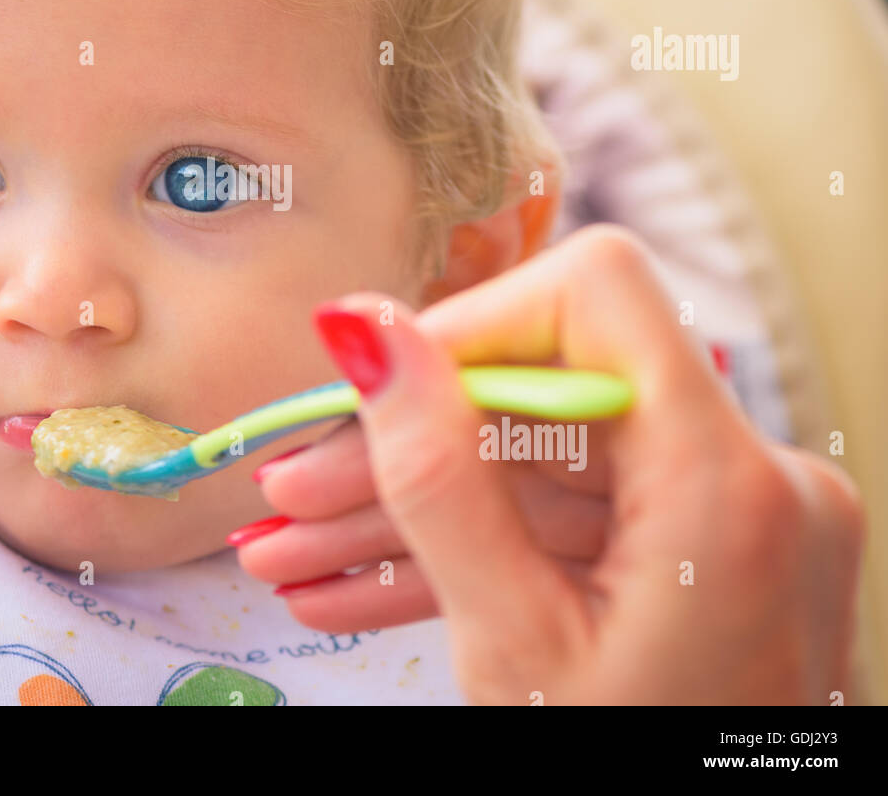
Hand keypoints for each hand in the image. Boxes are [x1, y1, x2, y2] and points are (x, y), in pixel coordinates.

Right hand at [232, 224, 865, 703]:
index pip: (594, 295)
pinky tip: (361, 588)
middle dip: (400, 449)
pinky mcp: (699, 553)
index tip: (373, 386)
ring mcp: (729, 518)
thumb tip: (367, 333)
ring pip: (537, 471)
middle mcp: (751, 478)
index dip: (472, 326)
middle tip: (290, 494)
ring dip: (411, 514)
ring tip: (296, 559)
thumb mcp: (511, 641)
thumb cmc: (632, 779)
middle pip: (542, 397)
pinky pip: (564, 524)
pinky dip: (471, 551)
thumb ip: (434, 476)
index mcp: (727, 483)